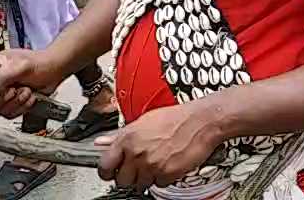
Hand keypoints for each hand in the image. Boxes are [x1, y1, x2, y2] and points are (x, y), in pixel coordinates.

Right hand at [0, 49, 64, 118]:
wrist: (55, 70)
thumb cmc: (39, 62)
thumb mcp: (19, 66)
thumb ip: (1, 78)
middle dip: (1, 98)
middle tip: (14, 89)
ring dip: (14, 103)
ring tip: (25, 90)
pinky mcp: (8, 104)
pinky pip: (8, 114)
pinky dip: (20, 108)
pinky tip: (29, 96)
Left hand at [96, 104, 221, 187]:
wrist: (202, 121)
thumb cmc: (176, 118)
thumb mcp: (143, 121)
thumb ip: (120, 135)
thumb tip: (101, 142)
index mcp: (127, 138)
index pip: (104, 166)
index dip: (107, 171)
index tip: (111, 172)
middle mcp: (137, 153)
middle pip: (122, 180)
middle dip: (130, 175)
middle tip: (140, 166)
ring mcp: (152, 165)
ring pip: (140, 184)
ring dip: (147, 177)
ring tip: (157, 162)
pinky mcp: (167, 174)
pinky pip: (158, 184)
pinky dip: (163, 177)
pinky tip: (168, 163)